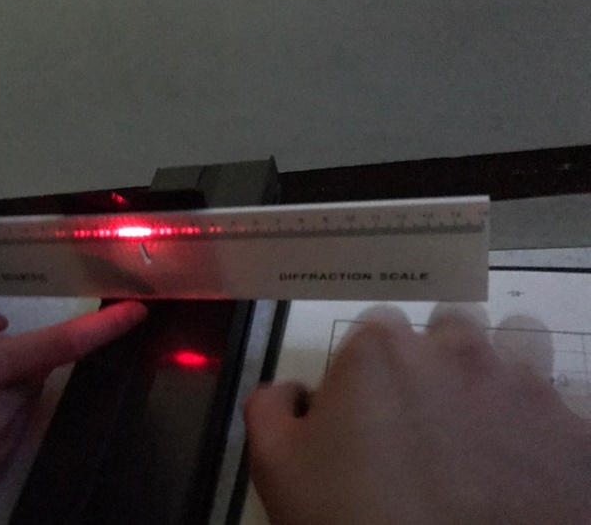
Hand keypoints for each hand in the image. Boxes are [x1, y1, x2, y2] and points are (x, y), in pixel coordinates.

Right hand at [245, 308, 590, 524]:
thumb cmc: (352, 519)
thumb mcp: (275, 467)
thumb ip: (270, 407)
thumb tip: (293, 391)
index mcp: (380, 350)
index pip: (375, 329)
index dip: (368, 368)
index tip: (367, 408)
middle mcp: (456, 350)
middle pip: (450, 325)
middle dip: (438, 357)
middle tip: (428, 415)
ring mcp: (524, 387)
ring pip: (520, 341)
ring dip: (503, 366)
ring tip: (490, 416)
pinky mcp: (575, 430)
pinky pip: (570, 401)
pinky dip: (551, 421)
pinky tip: (530, 454)